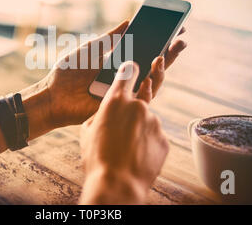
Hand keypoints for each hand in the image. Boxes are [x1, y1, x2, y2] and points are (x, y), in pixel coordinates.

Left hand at [23, 21, 186, 130]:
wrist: (54, 95)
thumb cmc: (68, 71)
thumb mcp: (91, 49)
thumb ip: (111, 38)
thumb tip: (130, 21)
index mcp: (118, 61)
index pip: (143, 49)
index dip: (159, 40)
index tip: (174, 27)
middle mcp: (125, 76)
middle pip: (152, 64)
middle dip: (169, 51)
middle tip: (182, 37)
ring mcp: (125, 90)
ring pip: (152, 80)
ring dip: (164, 65)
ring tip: (172, 49)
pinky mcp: (122, 104)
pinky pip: (141, 95)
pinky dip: (151, 81)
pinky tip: (156, 66)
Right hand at [79, 61, 169, 203]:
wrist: (116, 184)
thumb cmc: (97, 157)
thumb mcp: (87, 130)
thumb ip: (100, 113)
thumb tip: (107, 112)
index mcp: (116, 100)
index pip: (127, 73)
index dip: (130, 69)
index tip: (133, 67)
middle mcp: (138, 106)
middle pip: (139, 99)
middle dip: (133, 109)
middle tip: (124, 124)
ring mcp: (154, 122)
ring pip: (147, 121)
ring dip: (139, 130)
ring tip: (126, 149)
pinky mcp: (164, 138)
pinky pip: (155, 136)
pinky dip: (147, 143)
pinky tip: (136, 156)